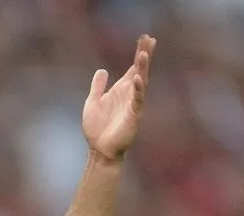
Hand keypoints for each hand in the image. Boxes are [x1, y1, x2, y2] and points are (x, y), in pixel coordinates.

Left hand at [82, 35, 155, 162]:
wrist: (100, 150)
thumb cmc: (97, 129)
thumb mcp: (93, 102)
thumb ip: (98, 87)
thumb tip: (102, 71)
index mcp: (120, 90)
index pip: (132, 68)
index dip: (139, 54)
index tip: (145, 38)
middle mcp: (129, 95)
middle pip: (140, 71)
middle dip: (145, 55)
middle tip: (150, 39)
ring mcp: (132, 105)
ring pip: (141, 82)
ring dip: (142, 68)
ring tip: (144, 53)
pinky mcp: (133, 116)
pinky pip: (137, 100)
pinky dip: (138, 89)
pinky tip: (138, 78)